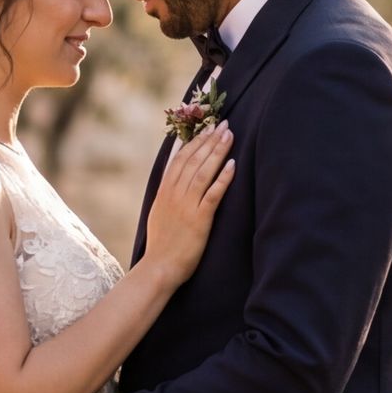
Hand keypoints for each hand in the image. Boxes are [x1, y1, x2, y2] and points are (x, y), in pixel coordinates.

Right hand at [141, 122, 234, 281]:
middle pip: (194, 160)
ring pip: (203, 171)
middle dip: (210, 140)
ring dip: (217, 152)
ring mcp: (187, 206)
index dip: (195, 141)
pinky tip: (233, 165)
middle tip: (224, 124)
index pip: (180, 158)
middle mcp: (174, 194)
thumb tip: (172, 174)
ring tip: (229, 136)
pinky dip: (223, 178)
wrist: (159, 268)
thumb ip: (166, 191)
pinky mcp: (199, 219)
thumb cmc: (161, 244)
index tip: (207, 128)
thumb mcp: (158, 211)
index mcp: (164, 191)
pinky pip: (213, 194)